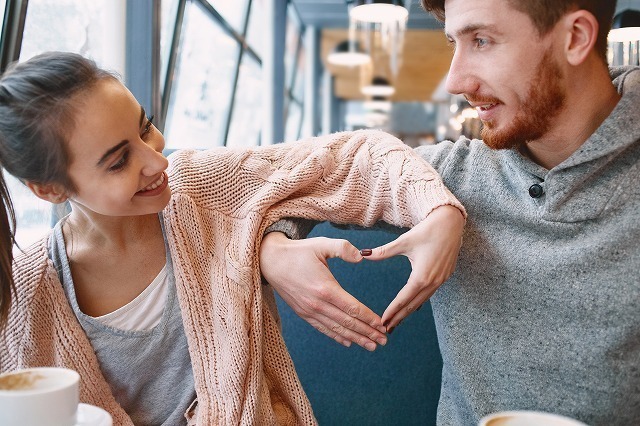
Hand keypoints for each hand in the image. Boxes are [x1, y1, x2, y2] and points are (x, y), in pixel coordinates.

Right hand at [259, 232, 387, 350]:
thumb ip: (343, 248)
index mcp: (325, 288)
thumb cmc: (298, 251)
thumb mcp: (321, 244)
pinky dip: (337, 336)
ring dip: (355, 338)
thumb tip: (361, 257)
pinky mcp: (303, 313)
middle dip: (367, 333)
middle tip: (384, 341)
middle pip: (347, 322)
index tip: (382, 326)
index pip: (352, 308)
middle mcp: (317, 304)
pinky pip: (323, 328)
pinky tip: (348, 342)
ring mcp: (309, 311)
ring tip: (371, 346)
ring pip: (336, 329)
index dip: (369, 318)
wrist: (270, 261)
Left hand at [364, 205, 463, 331]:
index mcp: (421, 276)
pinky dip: (419, 302)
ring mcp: (441, 280)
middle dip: (399, 318)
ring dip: (409, 312)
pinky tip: (413, 306)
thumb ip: (383, 251)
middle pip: (412, 305)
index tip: (382, 323)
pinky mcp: (445, 276)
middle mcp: (432, 282)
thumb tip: (363, 254)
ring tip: (397, 322)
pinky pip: (430, 294)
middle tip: (385, 330)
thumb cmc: (427, 230)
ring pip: (422, 301)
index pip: (403, 299)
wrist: (451, 223)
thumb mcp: (403, 241)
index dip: (392, 312)